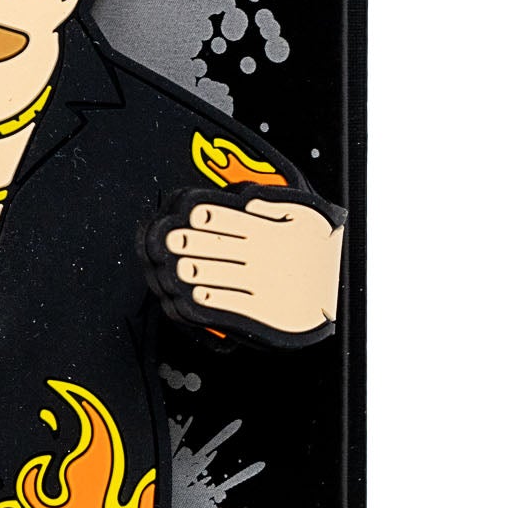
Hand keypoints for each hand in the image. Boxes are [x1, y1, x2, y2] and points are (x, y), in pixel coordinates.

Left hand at [160, 194, 342, 336]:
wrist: (335, 294)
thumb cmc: (319, 250)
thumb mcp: (304, 217)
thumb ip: (274, 206)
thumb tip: (249, 198)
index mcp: (268, 232)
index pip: (232, 221)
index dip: (209, 218)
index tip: (191, 215)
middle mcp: (262, 257)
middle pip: (220, 247)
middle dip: (193, 243)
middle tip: (171, 239)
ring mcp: (261, 283)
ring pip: (222, 274)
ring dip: (198, 271)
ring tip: (179, 267)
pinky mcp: (262, 309)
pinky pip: (233, 303)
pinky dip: (214, 300)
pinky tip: (197, 295)